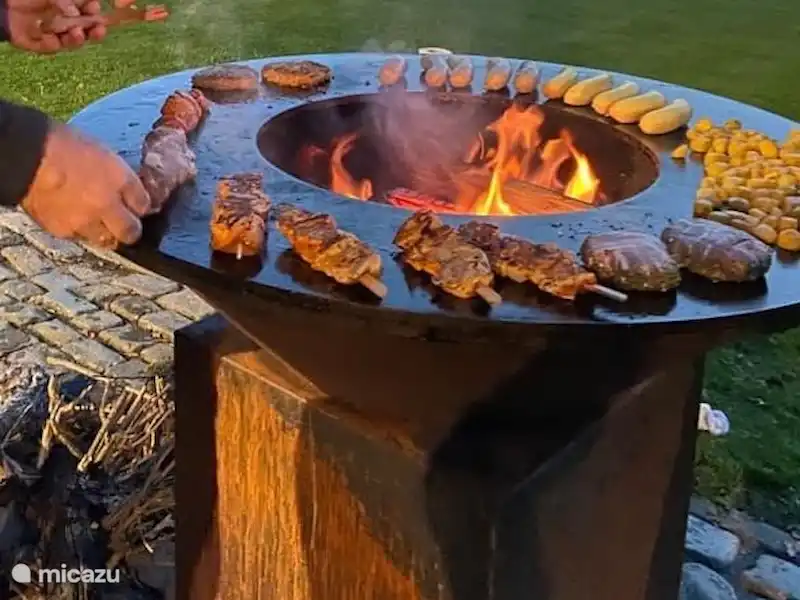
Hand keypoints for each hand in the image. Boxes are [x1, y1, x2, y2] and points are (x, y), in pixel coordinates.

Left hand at [6, 0, 135, 52]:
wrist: (2, 8)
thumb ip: (65, 1)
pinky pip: (55, 46)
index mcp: (70, 8)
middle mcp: (66, 22)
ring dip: (80, 38)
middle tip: (100, 30)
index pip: (90, 12)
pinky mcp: (45, 45)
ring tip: (78, 33)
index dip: (96, 14)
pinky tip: (59, 37)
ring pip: (75, 41)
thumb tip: (78, 12)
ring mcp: (57, 34)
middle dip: (96, 31)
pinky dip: (59, 42)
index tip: (97, 11)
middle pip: (88, 30)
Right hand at [21, 123, 151, 249]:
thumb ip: (119, 174)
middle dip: (131, 230)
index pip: (144, 205)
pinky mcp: (63, 230)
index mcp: (119, 179)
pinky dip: (80, 230)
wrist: (27, 156)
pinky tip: (73, 216)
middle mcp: (107, 204)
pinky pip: (80, 237)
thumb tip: (130, 191)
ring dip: (106, 233)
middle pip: (131, 232)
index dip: (142, 206)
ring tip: (96, 221)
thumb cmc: (61, 144)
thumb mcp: (101, 151)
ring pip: (106, 239)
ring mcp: (85, 220)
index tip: (138, 206)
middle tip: (126, 224)